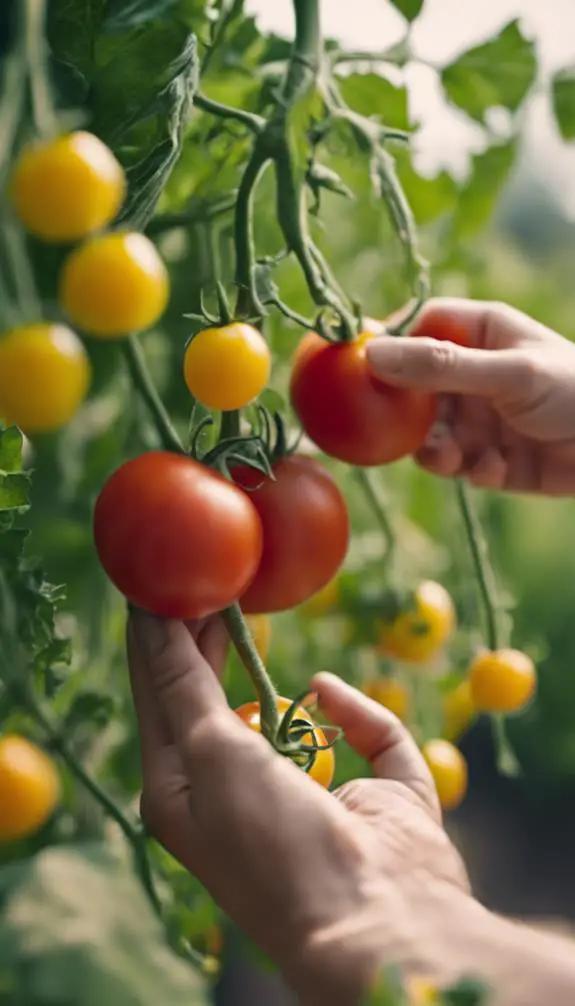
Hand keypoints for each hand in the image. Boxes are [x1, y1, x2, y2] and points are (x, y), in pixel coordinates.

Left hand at [127, 609, 470, 1003]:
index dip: (159, 639)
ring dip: (269, 677)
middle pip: (214, 700)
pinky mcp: (375, 794)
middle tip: (206, 580)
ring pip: (288, 717)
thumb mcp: (210, 753)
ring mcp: (309, 794)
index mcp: (185, 793)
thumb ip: (185, 684)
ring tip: (246, 611)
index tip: (160, 582)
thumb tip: (155, 625)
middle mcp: (239, 793)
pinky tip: (325, 689)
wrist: (375, 922)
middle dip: (205, 642)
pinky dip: (352, 711)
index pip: (161, 697)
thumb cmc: (273, 842)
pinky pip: (366, 733)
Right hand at [366, 299, 574, 493]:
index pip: (415, 330)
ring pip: (429, 435)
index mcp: (479, 334)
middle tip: (407, 436)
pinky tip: (497, 469)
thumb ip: (441, 367)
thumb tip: (372, 355)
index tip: (358, 373)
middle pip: (412, 390)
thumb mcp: (508, 374)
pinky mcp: (489, 458)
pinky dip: (472, 470)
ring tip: (457, 460)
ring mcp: (479, 417)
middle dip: (408, 417)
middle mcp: (472, 373)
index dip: (386, 349)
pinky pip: (458, 465)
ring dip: (437, 451)